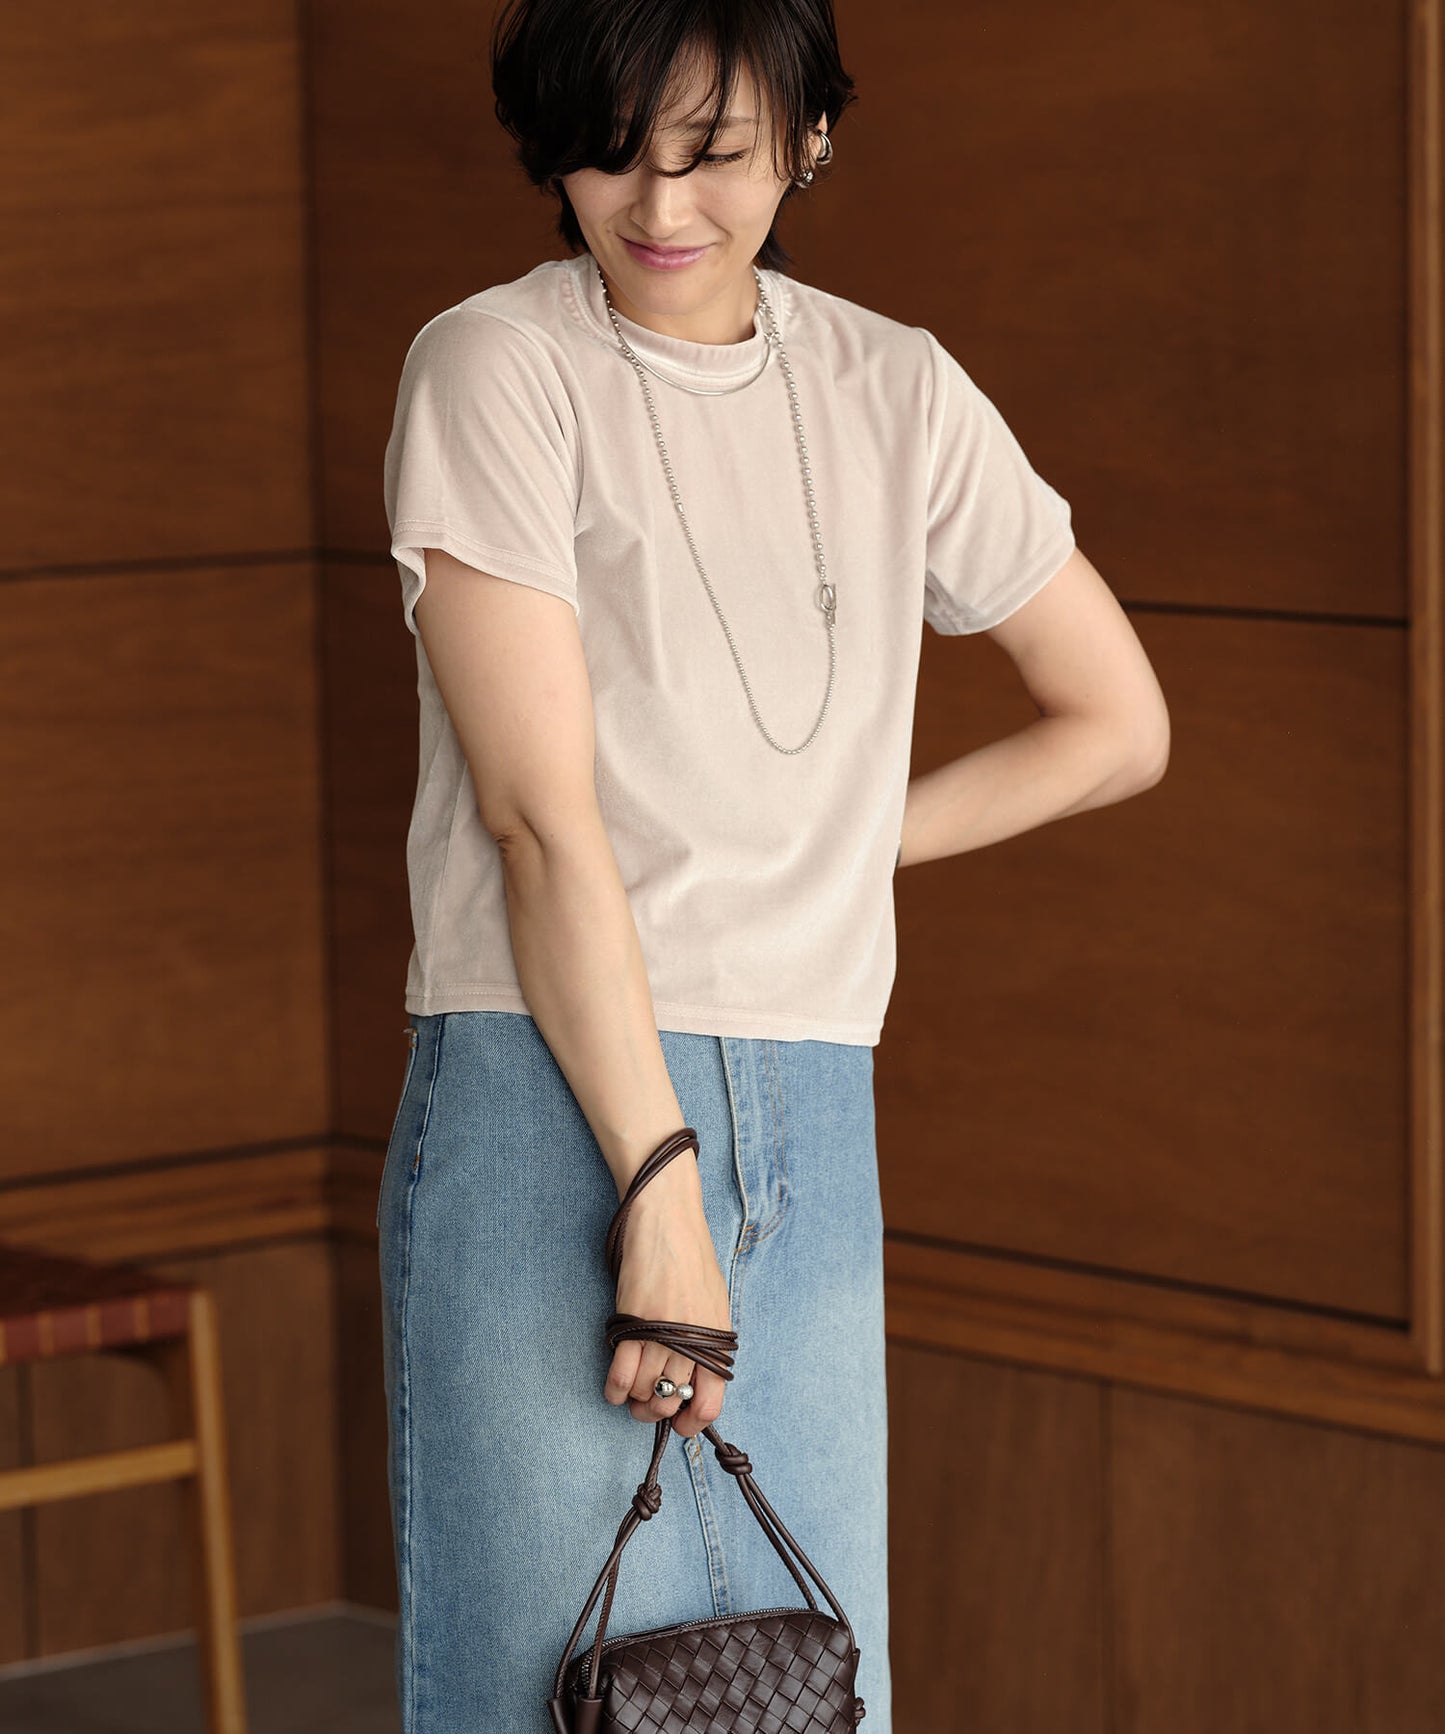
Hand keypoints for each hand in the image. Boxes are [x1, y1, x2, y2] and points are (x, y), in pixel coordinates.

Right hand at [604, 1159, 732, 1438]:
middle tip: (647, 1406)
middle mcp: (693, 1337)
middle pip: (674, 1399)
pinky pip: (621, 1372)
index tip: (682, 1426)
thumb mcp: (713, 1299)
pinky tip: (613, 1387)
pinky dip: (614, 1387)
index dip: (694, 1422)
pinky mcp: (634, 1318)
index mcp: (717, 1335)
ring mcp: (663, 1329)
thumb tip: (695, 1380)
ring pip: (646, 1390)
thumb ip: (707, 1339)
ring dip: (635, 1400)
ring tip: (630, 1394)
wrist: (666, 1216)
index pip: (712, 1399)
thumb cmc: (691, 1255)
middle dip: (659, 1412)